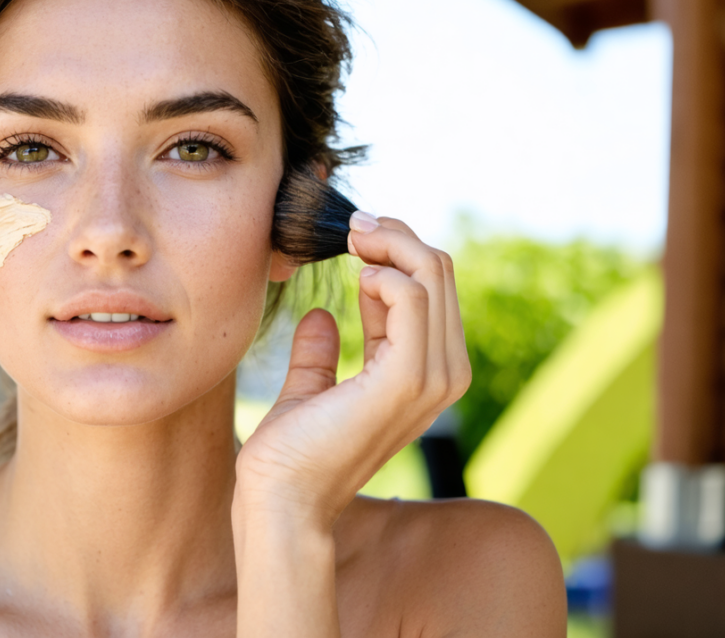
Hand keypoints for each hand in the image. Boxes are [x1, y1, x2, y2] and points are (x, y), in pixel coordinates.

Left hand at [235, 212, 470, 521]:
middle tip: (352, 226)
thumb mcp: (310, 388)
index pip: (433, 288)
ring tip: (352, 241)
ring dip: (390, 244)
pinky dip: (385, 274)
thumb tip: (320, 314)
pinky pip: (412, 298)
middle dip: (396, 236)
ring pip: (432, 275)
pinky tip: (357, 278)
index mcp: (427, 373)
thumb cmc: (292, 453)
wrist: (281, 499)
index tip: (353, 235)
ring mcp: (432, 377)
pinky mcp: (407, 378)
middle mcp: (444, 373)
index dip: (395, 250)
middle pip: (440, 273)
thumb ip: (321, 352)